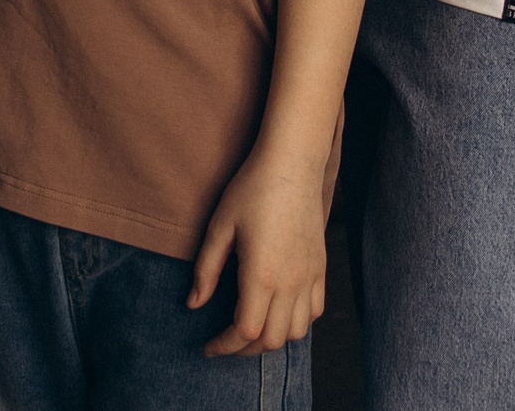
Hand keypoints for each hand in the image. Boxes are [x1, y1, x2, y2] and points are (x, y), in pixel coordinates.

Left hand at [189, 151, 328, 357]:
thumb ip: (206, 270)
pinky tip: (279, 312)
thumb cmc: (251, 191)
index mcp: (261, 275)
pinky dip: (297, 322)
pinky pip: (314, 311)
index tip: (208, 347)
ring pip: (297, 332)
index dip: (224, 346)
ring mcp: (309, 277)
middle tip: (224, 342)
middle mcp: (290, 283)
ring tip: (251, 329)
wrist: (292, 165)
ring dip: (273, 338)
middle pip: (271, 339)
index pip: (245, 331)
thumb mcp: (219, 227)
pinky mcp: (320, 268)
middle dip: (244, 349)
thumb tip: (194, 305)